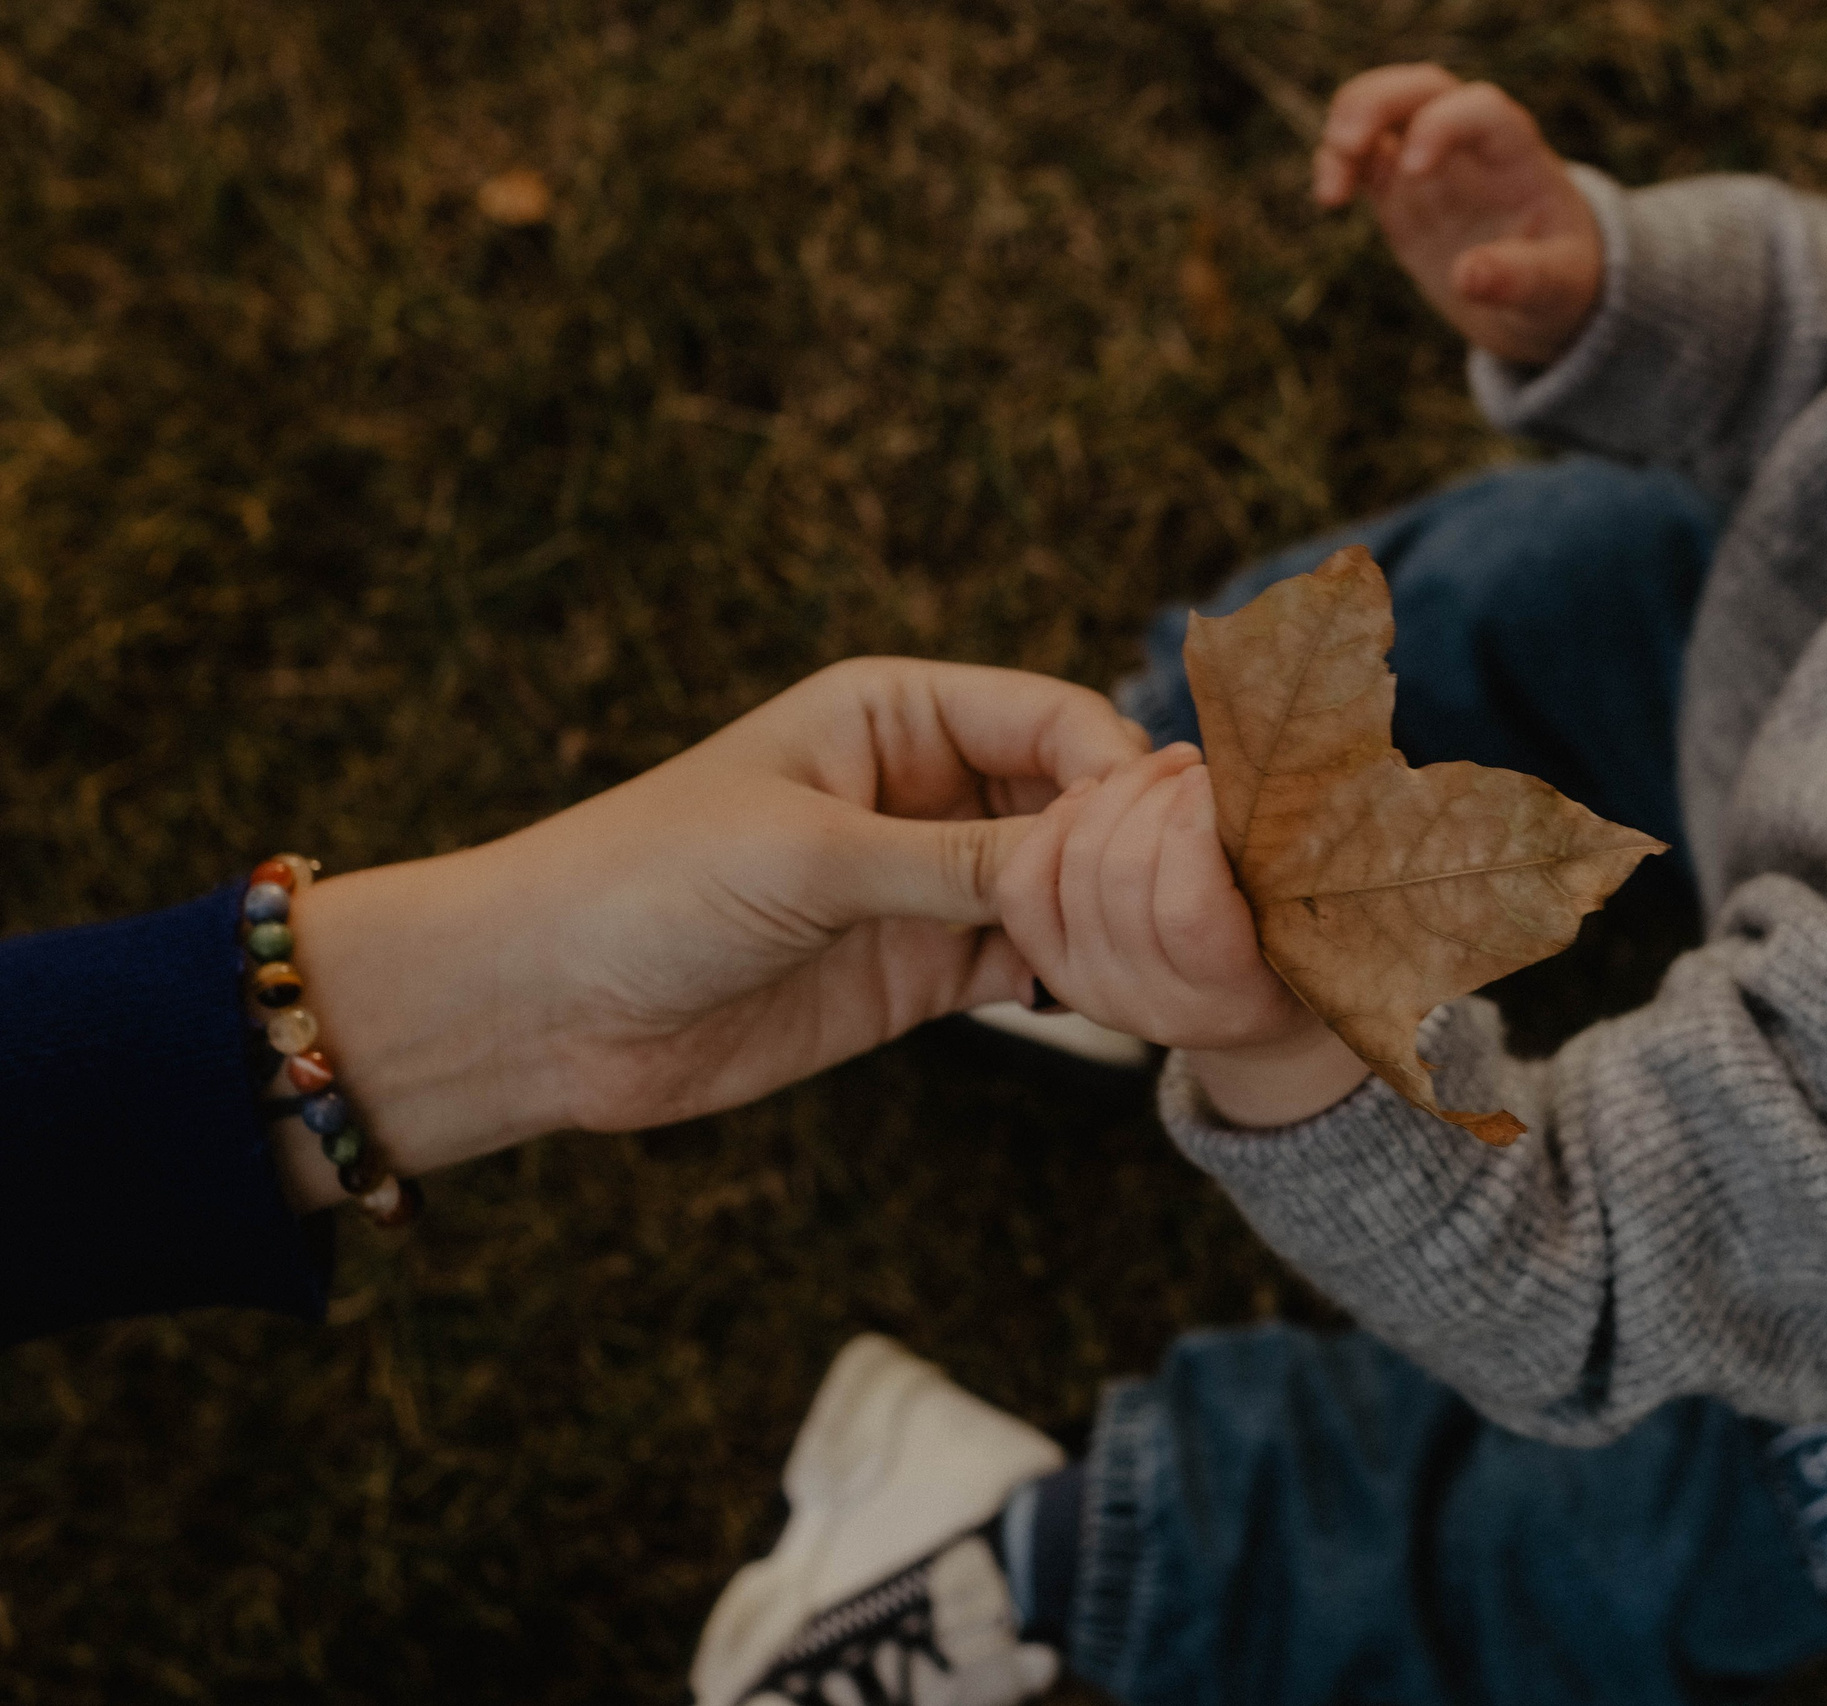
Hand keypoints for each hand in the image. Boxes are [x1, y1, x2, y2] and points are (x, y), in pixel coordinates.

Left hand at [274, 658, 1150, 1205]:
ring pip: (1059, 887)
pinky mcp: (918, 972)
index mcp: (893, 711)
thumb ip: (962, 858)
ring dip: (1112, 917)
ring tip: (1172, 958)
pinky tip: (1116, 996)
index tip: (1174, 835)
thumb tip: (1099, 857)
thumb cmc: (648, 882)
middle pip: (1070, 800)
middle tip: (1198, 903)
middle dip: (1130, 846)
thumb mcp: (815, 854)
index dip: (1118, 771)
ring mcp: (925, 883)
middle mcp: (922, 788)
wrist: (545, 1005)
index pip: (1050, 717)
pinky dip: (1076, 978)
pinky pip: (1027, 963)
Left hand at [994, 743, 1368, 1127]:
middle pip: (1120, 877)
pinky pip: (1026, 888)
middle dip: (1149, 796)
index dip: (1191, 824)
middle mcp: (1152, 1006)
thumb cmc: (1295, 940)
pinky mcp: (1055, 970)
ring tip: (1153, 768)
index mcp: (1231, 996)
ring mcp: (1094, 991)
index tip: (1212, 774)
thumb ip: (1278, 856)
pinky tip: (1089, 793)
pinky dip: (1051, 828)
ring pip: (1073, 870)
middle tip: (1184, 761)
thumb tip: (1245, 771)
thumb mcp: (1307, 913)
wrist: (1249, 1010)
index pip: (1187, 909)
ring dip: (1110, 797)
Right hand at [1313, 64, 1602, 368]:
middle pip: (1421, 88)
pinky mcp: (1400, 191)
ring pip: (1381, 111)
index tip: (1414, 170)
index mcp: (1517, 154)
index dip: (1442, 124)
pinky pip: (1362, 157)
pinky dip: (1337, 164)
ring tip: (1330, 193)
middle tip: (1345, 145)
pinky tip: (1329, 197)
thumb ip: (1519, 278)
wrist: (1543, 294)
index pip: (1478, 109)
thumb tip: (1466, 278)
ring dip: (1345, 131)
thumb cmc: (1561, 280)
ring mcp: (1431, 164)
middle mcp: (1470, 145)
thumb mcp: (1556, 287)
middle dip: (1376, 102)